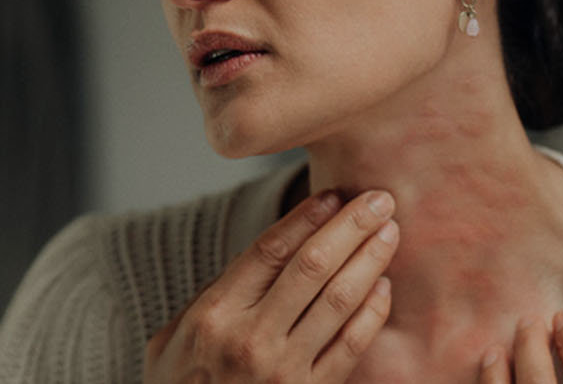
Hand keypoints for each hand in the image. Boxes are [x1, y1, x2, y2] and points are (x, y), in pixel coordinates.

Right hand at [144, 190, 399, 382]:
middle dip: (350, 227)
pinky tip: (383, 286)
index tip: (332, 195)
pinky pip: (352, 345)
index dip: (305, 217)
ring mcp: (284, 370)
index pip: (269, 251)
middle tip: (378, 200)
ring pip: (339, 300)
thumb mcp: (173, 338)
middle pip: (312, 266)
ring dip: (370, 260)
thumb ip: (214, 297)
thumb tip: (263, 259)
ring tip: (388, 232)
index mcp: (214, 315)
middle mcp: (250, 339)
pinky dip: (373, 312)